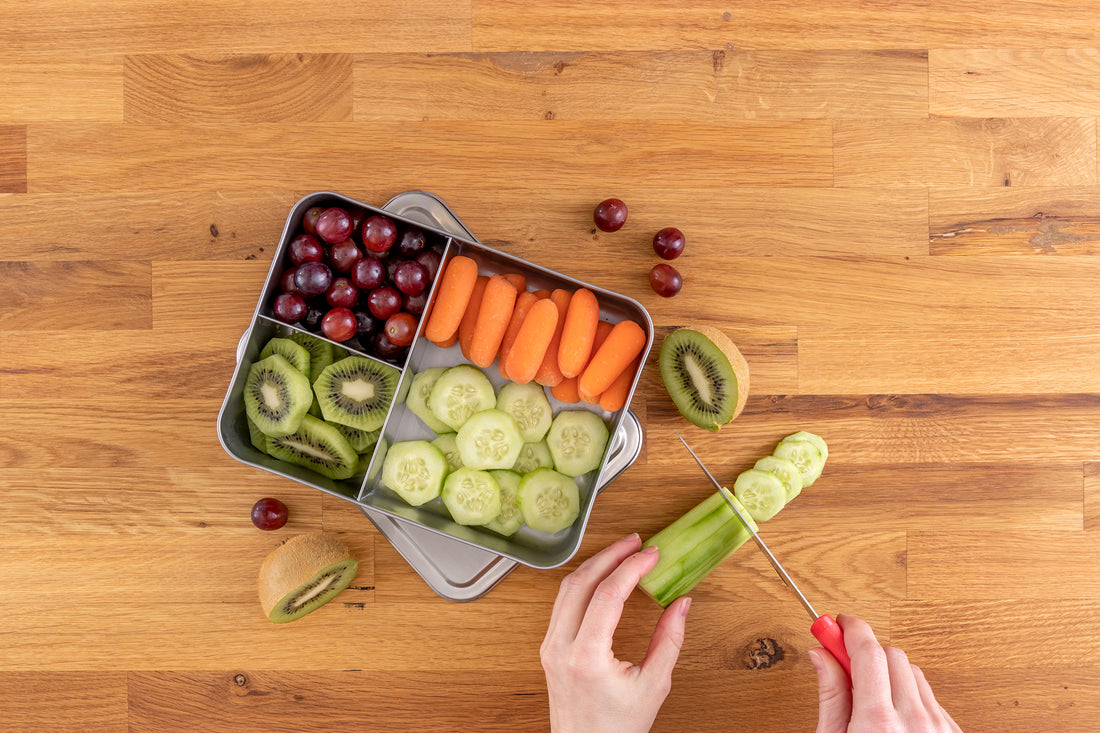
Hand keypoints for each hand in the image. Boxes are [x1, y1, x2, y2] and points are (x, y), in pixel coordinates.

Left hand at [540, 533, 691, 732]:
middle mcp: (560, 647)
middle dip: (610, 555)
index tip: (651, 554)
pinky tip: (603, 576)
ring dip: (595, 565)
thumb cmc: (617, 729)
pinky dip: (584, 583)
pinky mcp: (549, 648)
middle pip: (581, 582)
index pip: (608, 595)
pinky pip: (563, 603)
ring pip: (567, 589)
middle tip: (636, 542)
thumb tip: (682, 604)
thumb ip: (669, 640)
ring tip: (621, 552)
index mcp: (586, 657)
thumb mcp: (654, 686)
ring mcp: (550, 646)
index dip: (631, 568)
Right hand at [812, 614, 962, 732]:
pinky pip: (931, 697)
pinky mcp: (953, 732)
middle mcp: (914, 722)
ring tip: (874, 699)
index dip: (852, 629)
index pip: (868, 652)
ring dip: (891, 676)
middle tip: (848, 664)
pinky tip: (896, 714)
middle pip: (892, 655)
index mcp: (878, 723)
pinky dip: (911, 697)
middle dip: (868, 654)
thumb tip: (821, 655)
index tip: (839, 622)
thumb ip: (831, 697)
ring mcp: (938, 727)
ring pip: (914, 673)